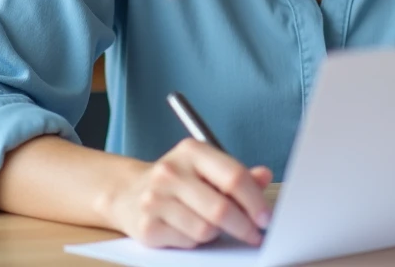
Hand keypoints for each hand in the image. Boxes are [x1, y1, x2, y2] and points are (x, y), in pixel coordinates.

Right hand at [105, 138, 272, 248]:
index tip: (266, 217)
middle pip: (221, 208)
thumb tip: (264, 176)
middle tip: (254, 234)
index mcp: (191, 151)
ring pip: (205, 230)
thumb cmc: (177, 180)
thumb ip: (235, 174)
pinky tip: (189, 229)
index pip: (233, 177)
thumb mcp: (206, 168)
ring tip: (212, 225)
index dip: (255, 201)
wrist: (128, 192)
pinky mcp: (147, 227)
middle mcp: (171, 172)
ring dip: (216, 234)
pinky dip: (195, 241)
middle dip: (244, 226)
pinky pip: (187, 242)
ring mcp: (155, 199)